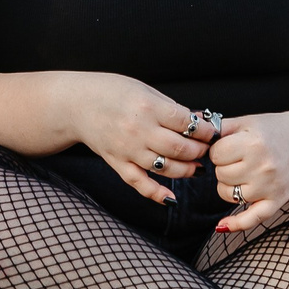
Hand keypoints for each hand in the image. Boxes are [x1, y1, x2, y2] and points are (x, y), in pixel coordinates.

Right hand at [62, 74, 221, 205]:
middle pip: (179, 148)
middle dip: (199, 151)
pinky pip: (139, 183)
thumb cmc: (111, 92)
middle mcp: (138, 130)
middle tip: (207, 150)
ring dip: (186, 170)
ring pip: (165, 168)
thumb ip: (170, 107)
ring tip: (196, 167)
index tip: (212, 133)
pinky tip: (171, 198)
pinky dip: (156, 194)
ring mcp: (127, 150)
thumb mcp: (144, 89)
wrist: (76, 104)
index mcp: (147, 107)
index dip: (205, 131)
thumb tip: (199, 121)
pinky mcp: (117, 163)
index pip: (186, 124)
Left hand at [209, 107, 288, 233]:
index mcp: (255, 144)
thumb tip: (193, 128)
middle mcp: (264, 167)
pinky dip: (235, 224)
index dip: (218, 149)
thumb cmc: (272, 130)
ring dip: (229, 184)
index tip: (229, 145)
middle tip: (240, 157)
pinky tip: (222, 225)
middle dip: (224, 165)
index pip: (216, 154)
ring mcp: (270, 187)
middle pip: (221, 174)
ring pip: (228, 194)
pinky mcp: (277, 201)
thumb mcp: (246, 122)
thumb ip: (218, 127)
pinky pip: (251, 219)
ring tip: (244, 171)